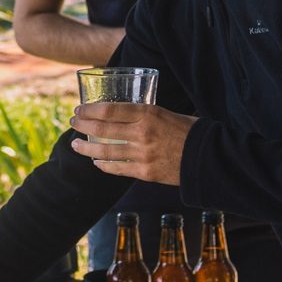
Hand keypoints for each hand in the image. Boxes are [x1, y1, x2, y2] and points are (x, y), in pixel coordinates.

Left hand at [68, 103, 197, 184]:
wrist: (208, 157)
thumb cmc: (191, 132)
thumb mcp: (168, 113)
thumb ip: (147, 115)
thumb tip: (127, 114)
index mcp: (148, 113)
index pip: (110, 110)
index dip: (90, 110)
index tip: (80, 109)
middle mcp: (142, 133)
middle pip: (103, 128)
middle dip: (83, 125)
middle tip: (73, 123)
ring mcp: (142, 154)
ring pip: (105, 150)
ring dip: (87, 147)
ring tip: (76, 144)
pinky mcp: (145, 172)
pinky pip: (118, 168)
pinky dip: (104, 165)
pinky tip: (96, 161)